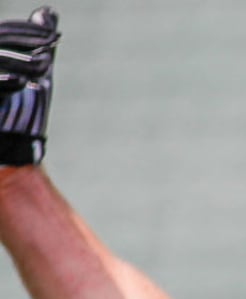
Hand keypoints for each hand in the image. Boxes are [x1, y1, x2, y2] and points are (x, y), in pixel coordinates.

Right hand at [0, 6, 57, 166]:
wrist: (10, 152)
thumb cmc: (22, 111)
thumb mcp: (35, 73)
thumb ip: (36, 43)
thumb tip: (48, 12)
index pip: (5, 34)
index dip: (27, 33)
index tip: (54, 37)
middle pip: (0, 43)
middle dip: (24, 45)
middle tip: (49, 54)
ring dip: (19, 62)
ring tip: (43, 66)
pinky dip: (4, 81)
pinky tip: (20, 82)